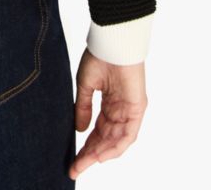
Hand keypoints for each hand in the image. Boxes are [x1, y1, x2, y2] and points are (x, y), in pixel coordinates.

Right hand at [68, 48, 147, 179]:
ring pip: (116, 140)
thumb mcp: (86, 86)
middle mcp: (120, 110)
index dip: (85, 146)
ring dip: (100, 153)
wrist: (112, 42)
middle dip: (90, 154)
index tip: (73, 159)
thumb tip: (79, 130)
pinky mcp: (137, 108)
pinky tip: (102, 155)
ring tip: (85, 163)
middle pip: (106, 139)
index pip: (98, 131)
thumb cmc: (99, 56)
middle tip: (76, 167)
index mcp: (109, 103)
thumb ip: (83, 108)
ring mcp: (130, 110)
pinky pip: (128, 134)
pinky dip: (116, 146)